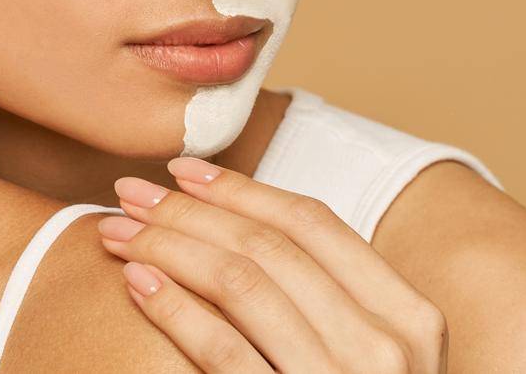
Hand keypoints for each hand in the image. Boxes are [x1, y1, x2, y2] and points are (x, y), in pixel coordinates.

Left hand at [97, 158, 446, 372]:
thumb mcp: (365, 355)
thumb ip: (324, 297)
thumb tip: (240, 219)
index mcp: (410, 318)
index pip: (313, 224)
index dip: (242, 189)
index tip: (182, 170)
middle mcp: (385, 349)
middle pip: (267, 245)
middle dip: (187, 210)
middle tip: (127, 192)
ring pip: (240, 283)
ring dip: (166, 245)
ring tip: (116, 232)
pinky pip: (223, 351)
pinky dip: (173, 307)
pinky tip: (136, 283)